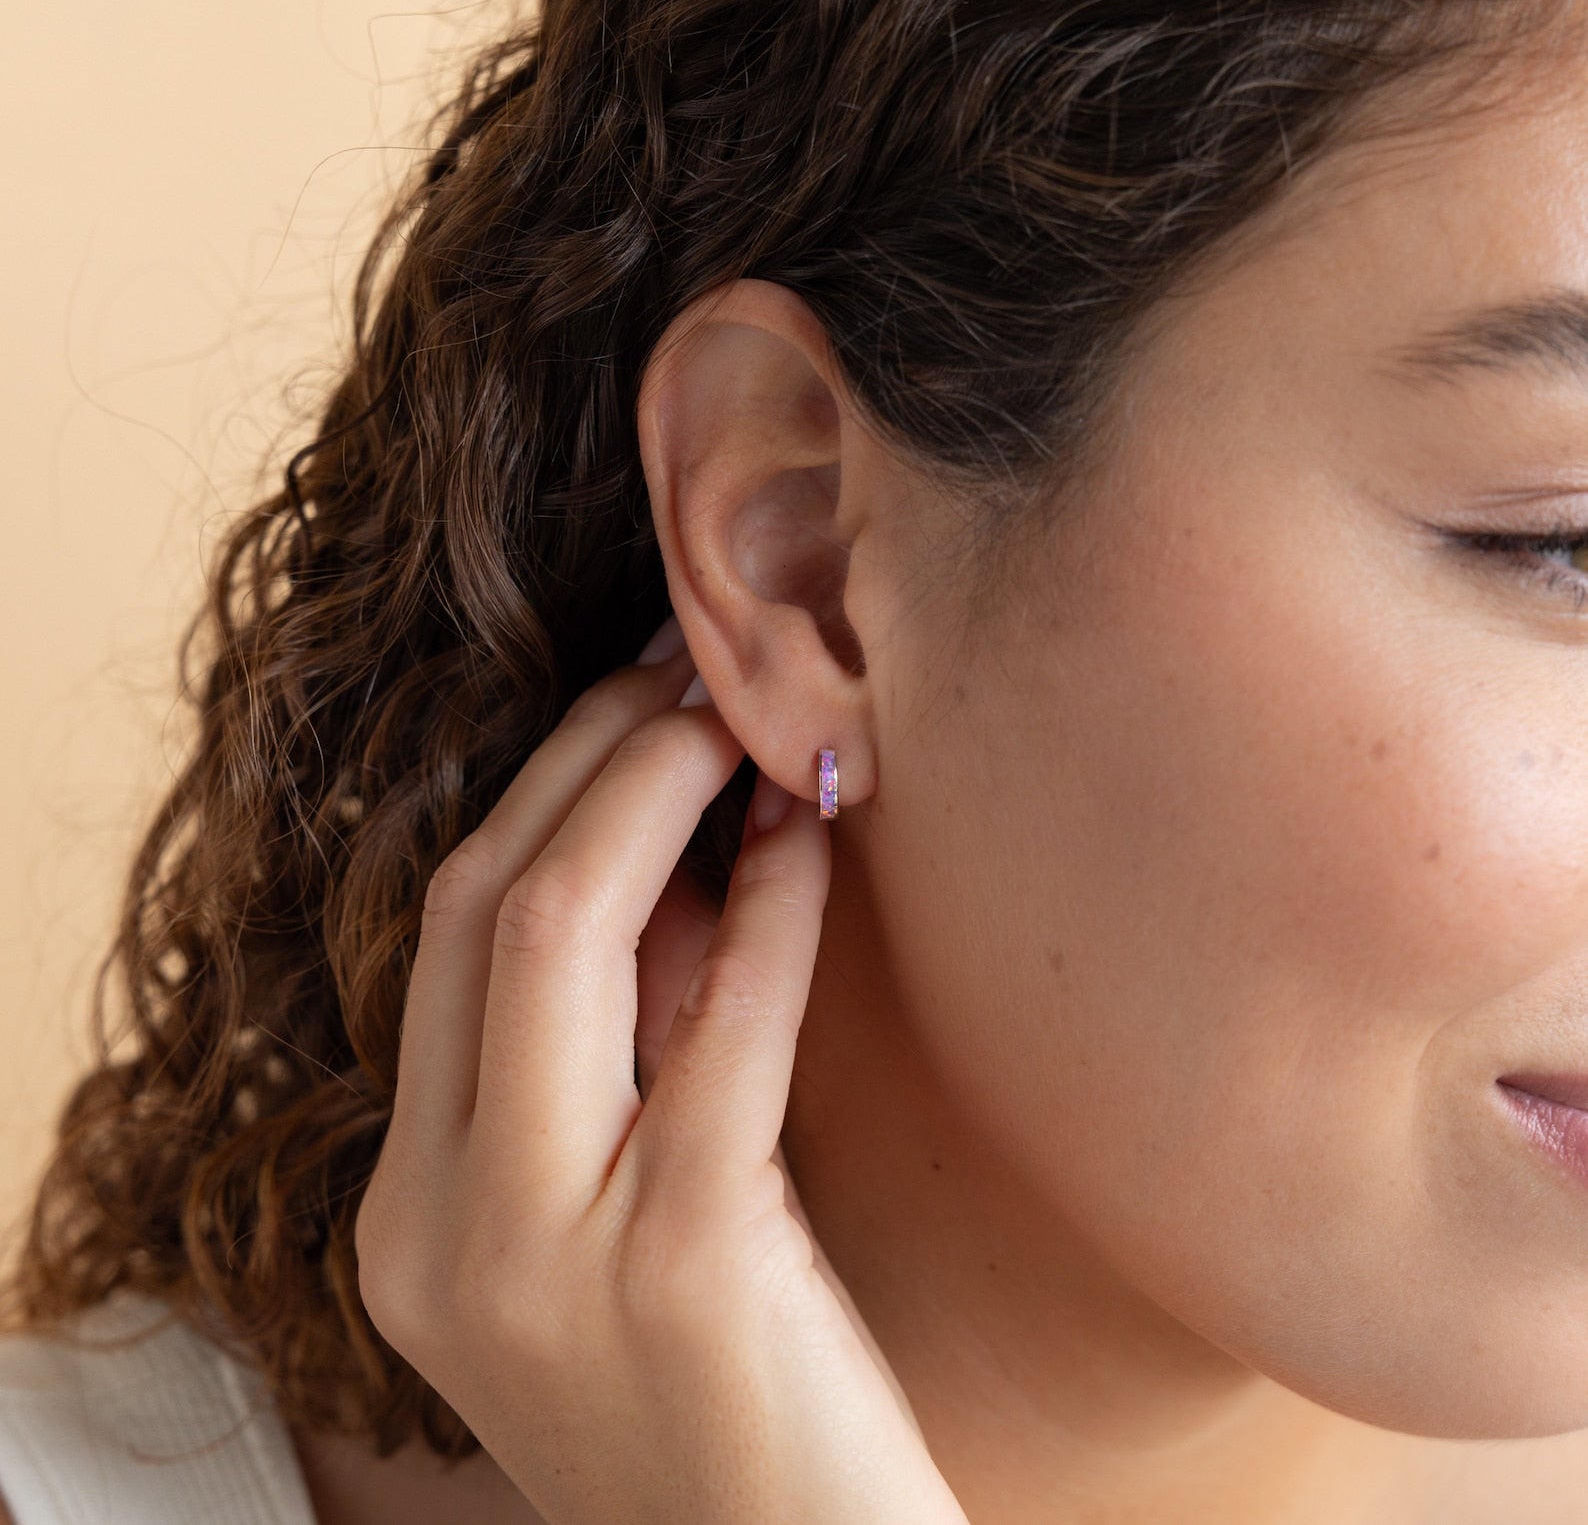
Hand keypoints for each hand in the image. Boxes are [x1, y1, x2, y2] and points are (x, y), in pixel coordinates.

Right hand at [354, 624, 969, 1524]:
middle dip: (588, 761)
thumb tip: (669, 847)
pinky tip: (812, 838)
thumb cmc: (728, 1398)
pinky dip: (769, 907)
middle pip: (486, 910)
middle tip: (685, 674)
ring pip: (571, 936)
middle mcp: (444, 1232)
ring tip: (744, 719)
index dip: (537, 795)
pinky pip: (726, 1025)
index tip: (624, 708)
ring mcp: (547, 1257)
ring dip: (664, 793)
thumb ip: (616, 1057)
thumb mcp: (618, 1220)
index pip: (444, 940)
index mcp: (409, 1220)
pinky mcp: (685, 1273)